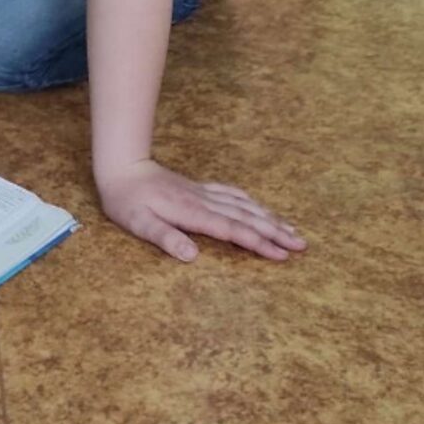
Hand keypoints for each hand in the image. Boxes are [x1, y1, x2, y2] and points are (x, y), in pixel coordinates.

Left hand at [96, 158, 305, 262]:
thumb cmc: (126, 200)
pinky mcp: (199, 189)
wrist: (121, 167)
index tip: (282, 254)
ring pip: (244, 205)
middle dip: (276, 232)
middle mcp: (204, 201)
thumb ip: (165, 238)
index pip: (233, 230)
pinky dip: (252, 202)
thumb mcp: (139, 223)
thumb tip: (193, 256)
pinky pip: (233, 194)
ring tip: (293, 230)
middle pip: (247, 217)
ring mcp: (203, 193)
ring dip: (270, 218)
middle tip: (302, 245)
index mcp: (193, 213)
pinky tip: (262, 208)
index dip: (258, 242)